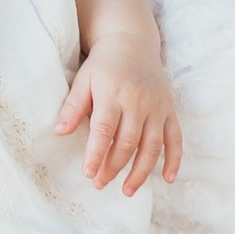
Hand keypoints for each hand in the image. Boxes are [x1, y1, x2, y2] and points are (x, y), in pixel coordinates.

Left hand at [57, 33, 182, 194]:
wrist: (132, 42)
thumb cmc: (103, 64)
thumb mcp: (84, 79)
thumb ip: (73, 106)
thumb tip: (58, 131)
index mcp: (114, 94)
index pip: (105, 130)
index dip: (97, 154)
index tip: (88, 174)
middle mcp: (138, 102)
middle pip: (128, 142)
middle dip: (113, 167)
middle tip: (99, 184)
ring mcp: (157, 107)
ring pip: (152, 146)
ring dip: (140, 172)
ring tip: (127, 190)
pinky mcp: (170, 110)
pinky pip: (176, 139)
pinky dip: (174, 160)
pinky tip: (167, 179)